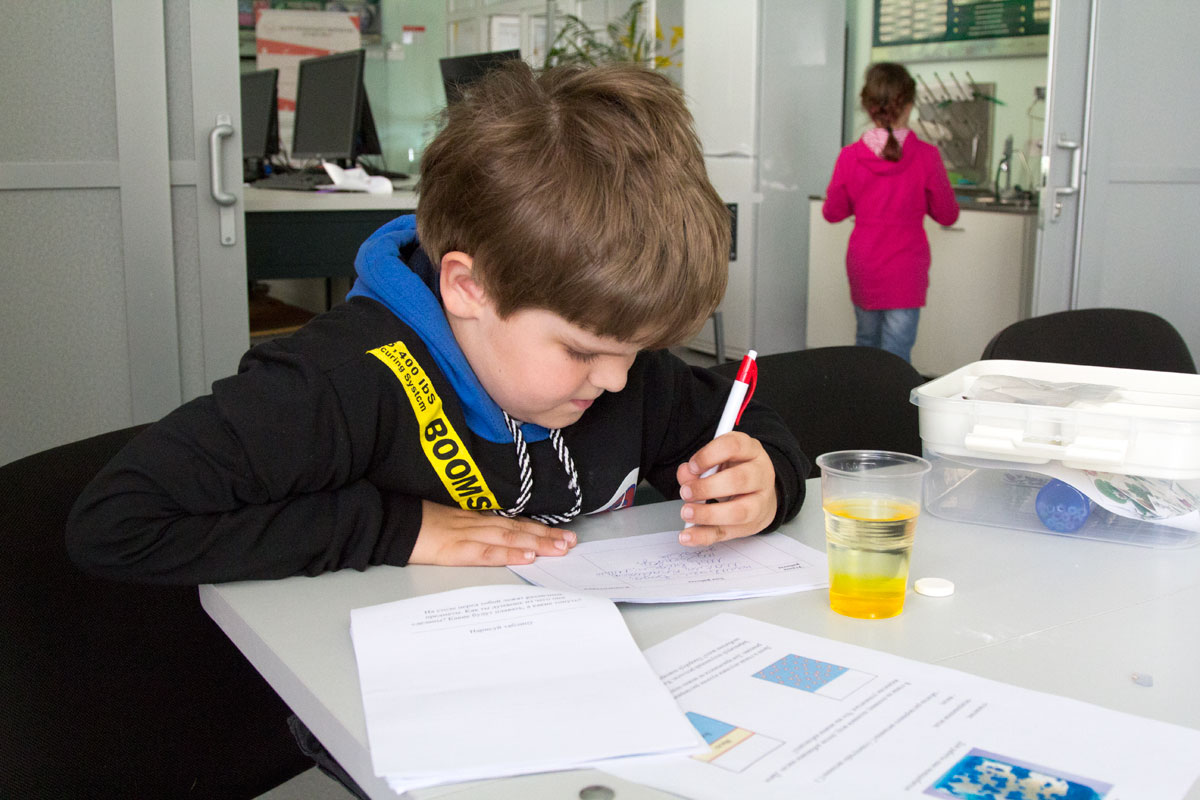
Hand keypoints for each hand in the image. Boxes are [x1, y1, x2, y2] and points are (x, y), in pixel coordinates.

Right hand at [408, 500, 576, 565]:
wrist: (389, 522)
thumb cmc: (414, 523)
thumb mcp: (446, 522)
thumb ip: (468, 527)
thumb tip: (492, 534)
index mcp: (473, 517)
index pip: (512, 522)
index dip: (538, 527)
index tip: (562, 533)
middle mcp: (475, 523)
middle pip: (517, 528)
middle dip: (546, 535)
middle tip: (572, 541)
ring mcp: (466, 535)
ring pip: (508, 537)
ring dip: (536, 543)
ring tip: (560, 548)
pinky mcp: (454, 549)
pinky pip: (485, 551)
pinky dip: (508, 553)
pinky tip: (526, 556)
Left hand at [675, 432, 776, 546]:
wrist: (762, 492)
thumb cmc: (736, 471)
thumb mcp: (720, 460)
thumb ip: (699, 465)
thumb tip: (685, 473)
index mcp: (751, 451)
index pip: (733, 446)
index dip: (709, 455)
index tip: (692, 466)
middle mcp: (760, 475)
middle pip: (738, 480)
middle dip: (707, 487)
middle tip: (686, 492)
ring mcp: (760, 502)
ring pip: (738, 512)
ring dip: (707, 514)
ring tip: (687, 512)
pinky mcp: (750, 525)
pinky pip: (727, 533)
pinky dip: (703, 536)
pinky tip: (687, 536)